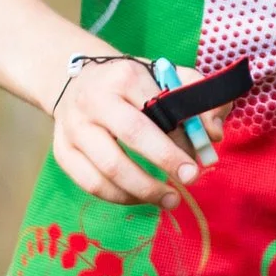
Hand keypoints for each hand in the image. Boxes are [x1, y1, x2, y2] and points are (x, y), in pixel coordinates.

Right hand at [47, 55, 226, 207]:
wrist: (74, 81)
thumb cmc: (129, 84)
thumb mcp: (164, 75)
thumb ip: (197, 96)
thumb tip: (213, 134)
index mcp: (123, 76)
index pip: (158, 108)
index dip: (181, 137)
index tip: (199, 160)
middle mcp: (94, 100)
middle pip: (132, 136)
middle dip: (166, 162)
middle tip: (190, 180)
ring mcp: (74, 128)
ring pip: (109, 168)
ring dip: (144, 190)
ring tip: (169, 199)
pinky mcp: (62, 151)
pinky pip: (91, 184)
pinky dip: (120, 197)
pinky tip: (140, 197)